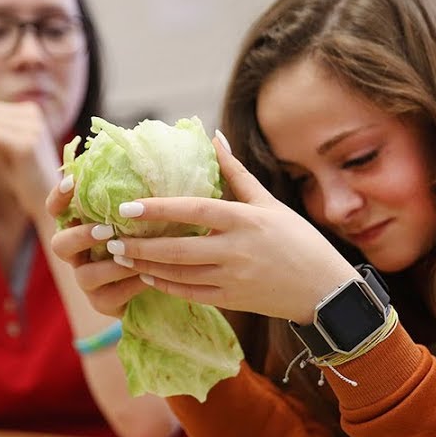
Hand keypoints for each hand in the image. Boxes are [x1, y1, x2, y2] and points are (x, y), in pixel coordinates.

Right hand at [47, 175, 145, 317]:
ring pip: (85, 275)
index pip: (57, 210)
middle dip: (81, 236)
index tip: (73, 182)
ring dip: (110, 265)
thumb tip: (148, 165)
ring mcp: (87, 281)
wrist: (164, 279)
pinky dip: (130, 285)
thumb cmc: (152, 237)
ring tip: (132, 258)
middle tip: (107, 229)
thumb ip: (136, 197)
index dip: (59, 198)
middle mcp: (78, 254)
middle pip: (60, 245)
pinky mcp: (103, 303)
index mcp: (81, 227)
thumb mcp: (143, 215)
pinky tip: (149, 275)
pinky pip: (110, 295)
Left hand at [89, 134, 356, 323]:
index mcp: (245, 220)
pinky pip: (190, 294)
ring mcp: (232, 279)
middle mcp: (235, 250)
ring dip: (146, 266)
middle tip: (110, 238)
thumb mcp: (270, 203)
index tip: (126, 206)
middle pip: (176, 249)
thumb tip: (212, 136)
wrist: (326, 290)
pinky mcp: (233, 301)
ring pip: (178, 274)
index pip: (192, 211)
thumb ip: (236, 172)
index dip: (157, 209)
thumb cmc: (299, 241)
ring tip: (122, 256)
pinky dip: (166, 286)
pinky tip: (149, 276)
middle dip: (139, 246)